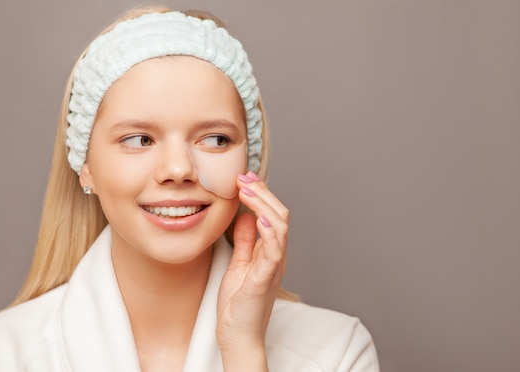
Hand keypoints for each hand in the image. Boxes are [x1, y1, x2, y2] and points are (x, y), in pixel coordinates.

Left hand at [216, 171, 288, 369]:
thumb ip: (245, 241)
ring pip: (280, 226)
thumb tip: (245, 216)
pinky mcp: (266, 278)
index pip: (273, 214)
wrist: (238, 335)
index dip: (261, 193)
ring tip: (248, 189)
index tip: (244, 177)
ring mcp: (274, 266)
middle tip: (244, 176)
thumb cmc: (238, 304)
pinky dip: (269, 231)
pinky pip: (274, 250)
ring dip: (264, 204)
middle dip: (262, 192)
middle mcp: (276, 256)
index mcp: (270, 251)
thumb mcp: (240, 264)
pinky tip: (259, 216)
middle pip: (280, 214)